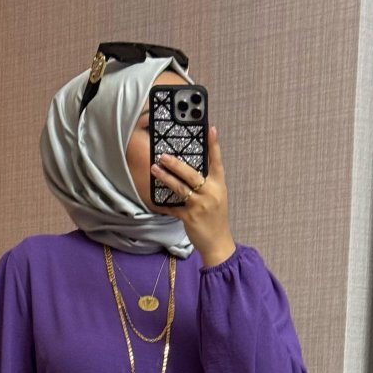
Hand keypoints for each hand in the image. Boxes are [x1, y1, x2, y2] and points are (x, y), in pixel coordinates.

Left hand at [150, 125, 236, 266]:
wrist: (218, 243)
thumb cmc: (216, 218)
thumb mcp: (217, 197)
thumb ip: (207, 183)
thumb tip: (190, 170)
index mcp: (219, 186)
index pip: (217, 162)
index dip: (214, 145)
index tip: (211, 129)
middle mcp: (210, 193)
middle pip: (192, 174)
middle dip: (176, 163)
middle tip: (163, 155)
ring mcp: (200, 206)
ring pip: (180, 188)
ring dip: (166, 177)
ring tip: (155, 168)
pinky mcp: (189, 217)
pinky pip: (173, 207)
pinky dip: (163, 203)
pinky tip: (153, 197)